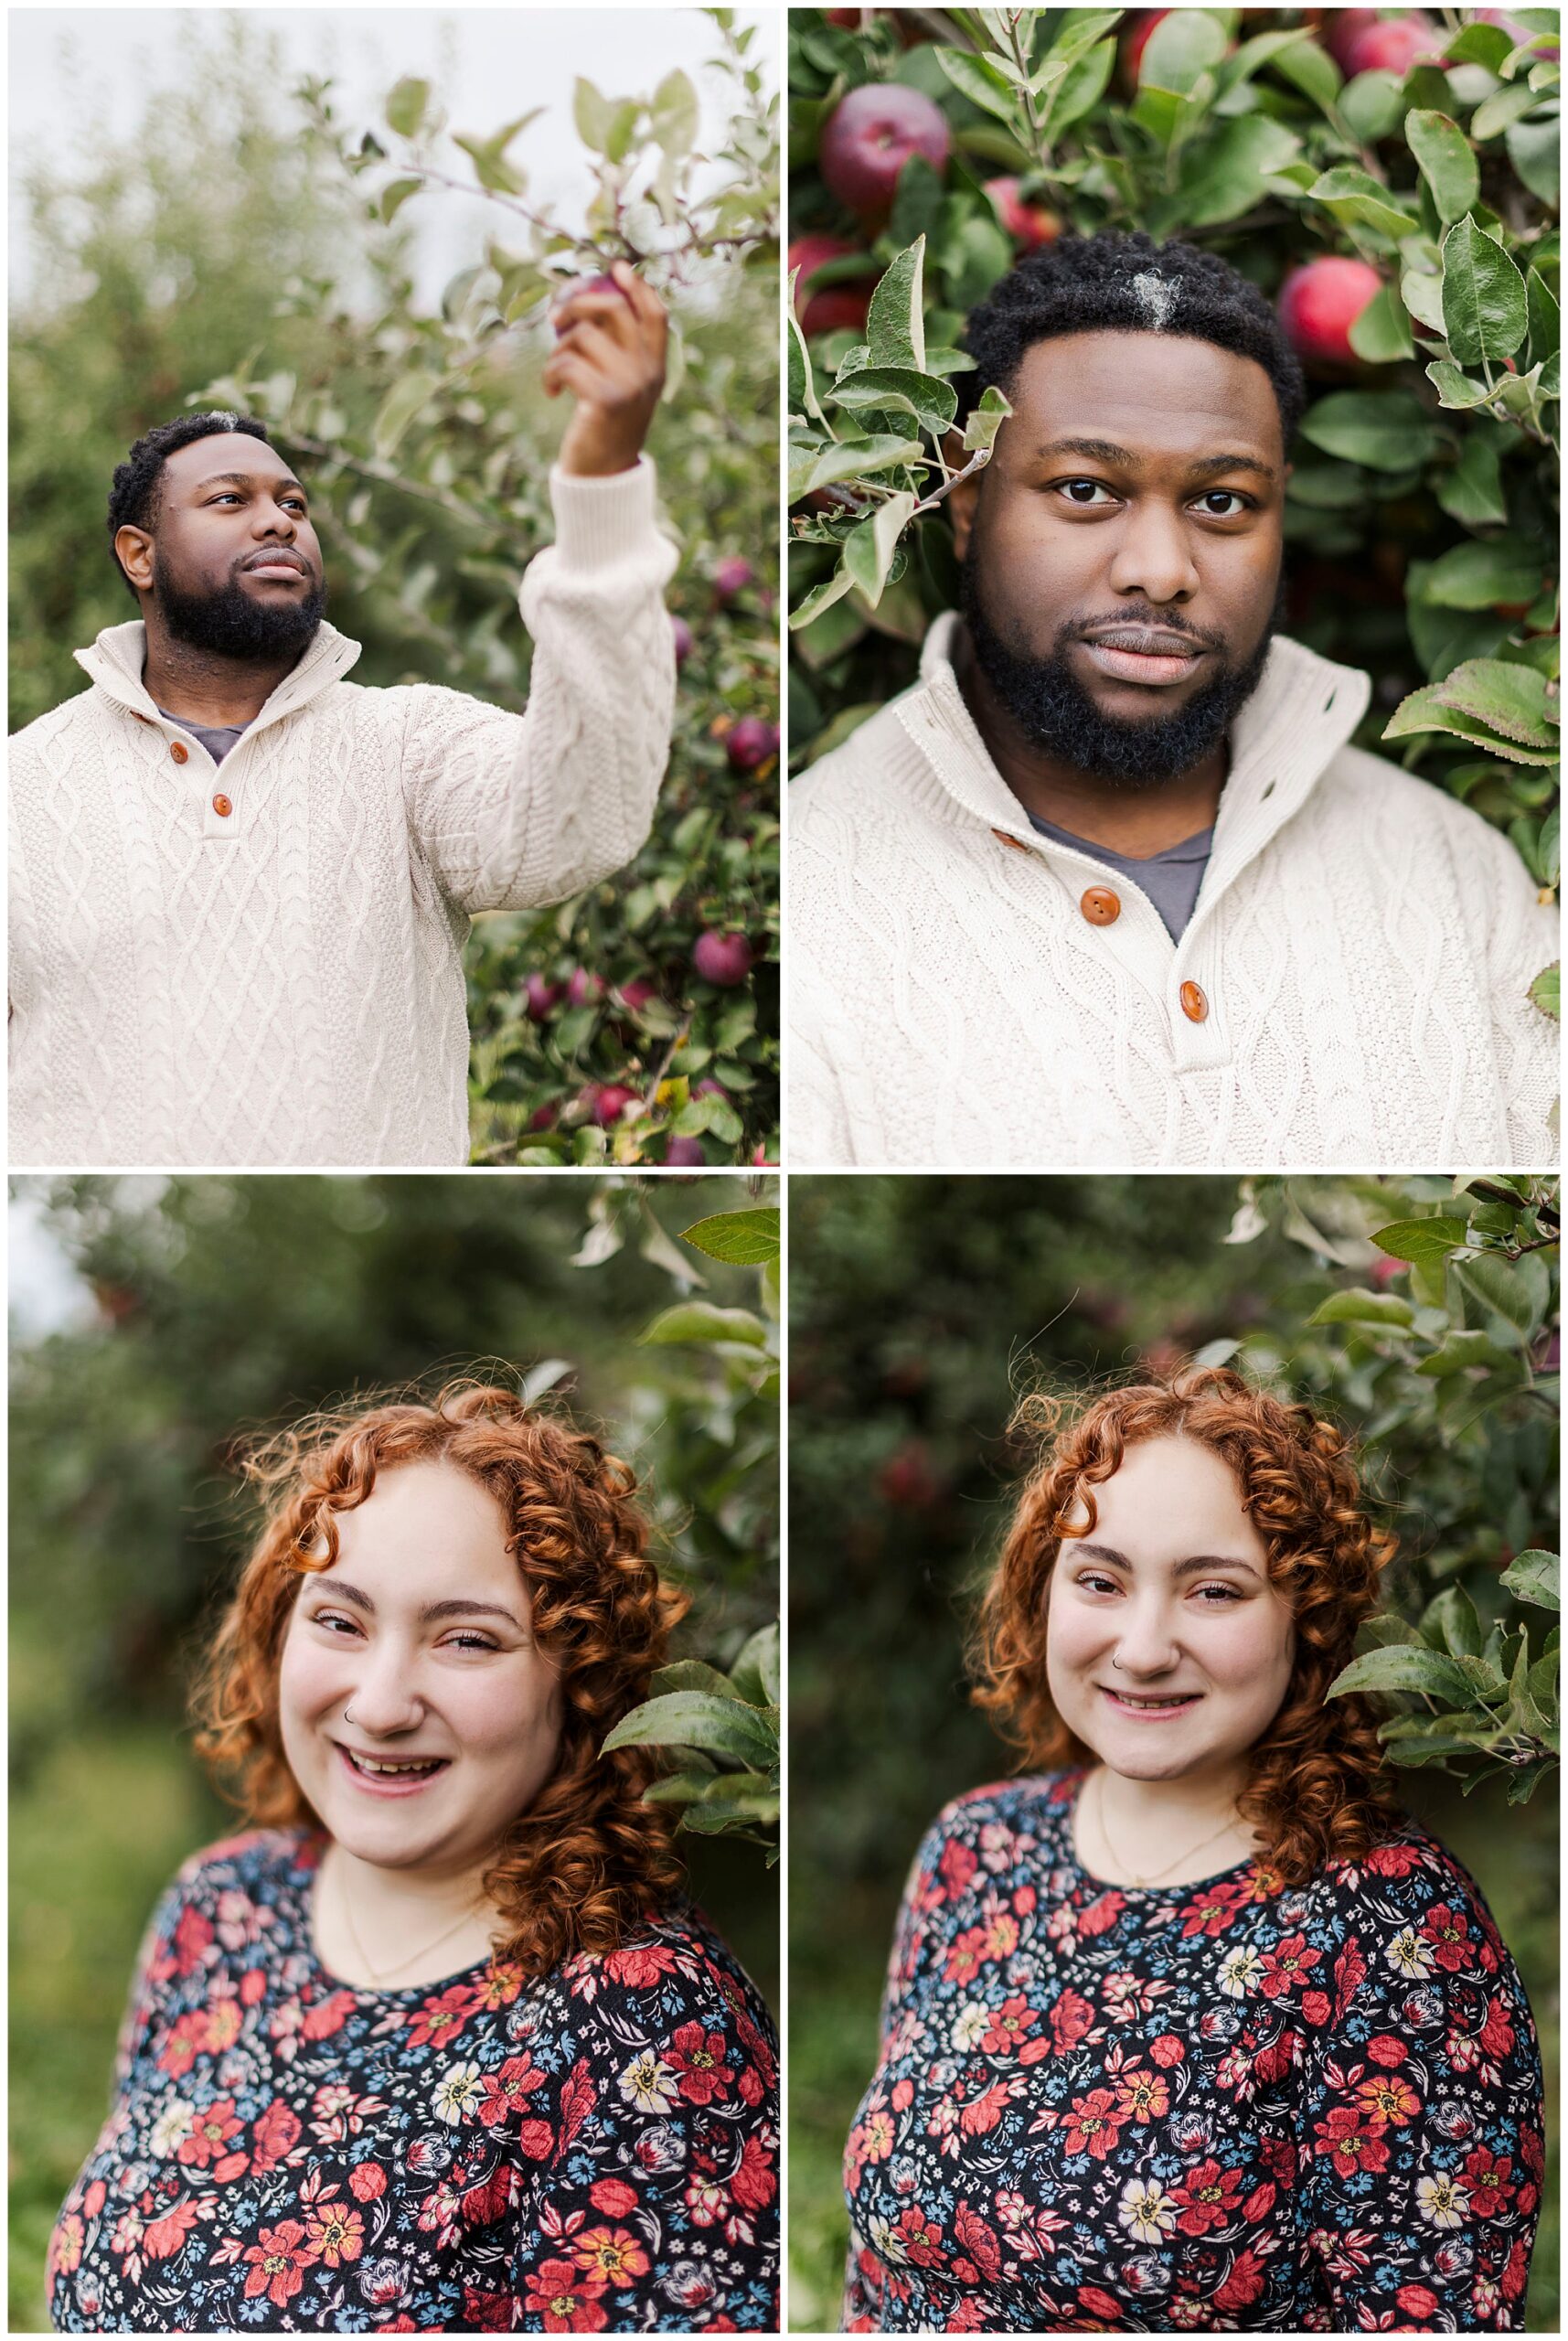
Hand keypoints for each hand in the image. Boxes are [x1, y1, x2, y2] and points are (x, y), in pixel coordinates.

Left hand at [544, 262, 667, 476]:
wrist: (604, 475)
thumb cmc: (606, 426)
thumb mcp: (623, 388)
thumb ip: (620, 353)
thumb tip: (588, 307)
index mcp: (655, 367)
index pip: (655, 314)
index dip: (637, 286)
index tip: (615, 267)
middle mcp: (647, 372)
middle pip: (614, 309)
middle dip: (579, 305)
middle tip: (556, 318)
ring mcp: (629, 385)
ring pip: (583, 336)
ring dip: (559, 350)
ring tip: (556, 373)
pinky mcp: (605, 399)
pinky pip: (566, 363)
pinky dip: (551, 374)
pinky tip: (553, 391)